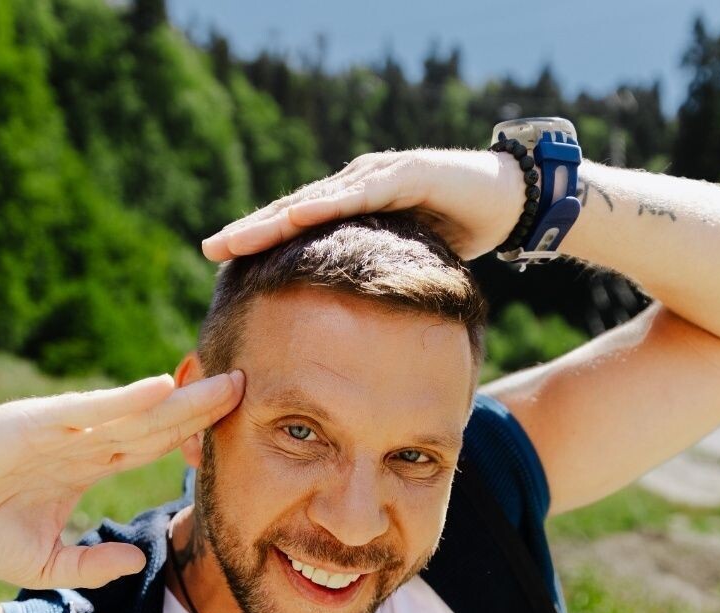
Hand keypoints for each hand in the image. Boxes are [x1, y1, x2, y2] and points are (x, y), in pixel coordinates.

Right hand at [0, 371, 243, 589]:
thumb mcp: (46, 564)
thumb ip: (93, 563)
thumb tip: (139, 559)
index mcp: (87, 464)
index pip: (152, 446)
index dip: (193, 436)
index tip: (237, 428)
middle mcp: (81, 440)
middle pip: (155, 423)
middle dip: (202, 408)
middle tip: (250, 389)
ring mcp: (60, 427)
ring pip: (133, 412)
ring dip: (181, 398)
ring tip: (227, 384)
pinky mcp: (33, 421)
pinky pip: (87, 409)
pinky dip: (124, 399)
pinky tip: (162, 388)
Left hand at [200, 149, 525, 262]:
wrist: (508, 198)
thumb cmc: (453, 233)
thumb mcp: (403, 270)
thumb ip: (373, 289)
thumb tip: (348, 334)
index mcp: (351, 211)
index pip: (295, 230)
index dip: (258, 245)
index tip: (219, 266)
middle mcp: (357, 187)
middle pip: (294, 211)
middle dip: (252, 231)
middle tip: (211, 249)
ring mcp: (379, 176)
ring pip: (319, 198)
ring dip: (277, 218)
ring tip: (240, 237)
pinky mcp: (408, 172)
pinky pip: (362, 191)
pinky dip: (329, 203)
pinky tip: (299, 215)